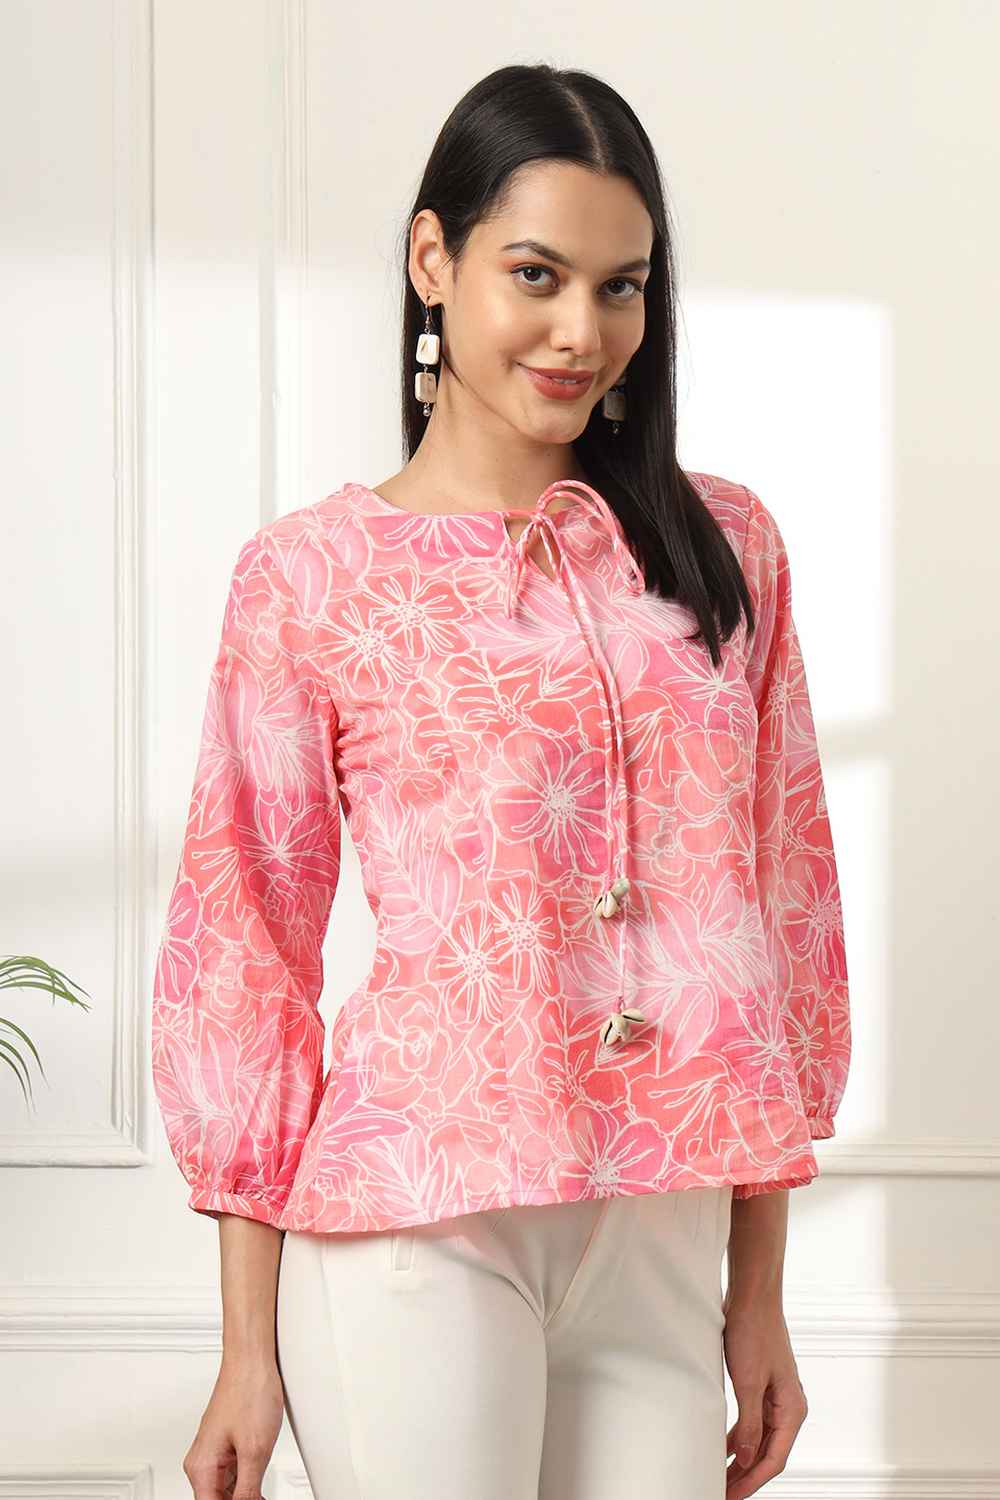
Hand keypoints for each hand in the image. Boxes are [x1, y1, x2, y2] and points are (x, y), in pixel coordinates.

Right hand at [182, 1358, 284, 1499]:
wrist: (252, 1359)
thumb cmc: (250, 1391)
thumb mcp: (255, 1451)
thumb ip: (247, 1491)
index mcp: (201, 1467)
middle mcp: (202, 1462)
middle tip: (260, 1497)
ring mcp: (214, 1452)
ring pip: (226, 1491)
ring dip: (243, 1497)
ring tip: (262, 1494)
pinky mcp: (226, 1444)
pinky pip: (233, 1475)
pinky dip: (246, 1485)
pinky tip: (261, 1489)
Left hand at [722, 1294, 807, 1496]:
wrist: (752, 1296)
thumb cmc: (755, 1331)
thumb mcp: (748, 1382)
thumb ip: (749, 1424)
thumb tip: (747, 1460)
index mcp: (792, 1409)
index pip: (774, 1459)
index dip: (751, 1481)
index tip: (730, 1496)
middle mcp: (788, 1407)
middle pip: (767, 1453)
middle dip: (745, 1475)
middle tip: (721, 1491)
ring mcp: (774, 1397)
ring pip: (759, 1439)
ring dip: (740, 1459)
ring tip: (719, 1476)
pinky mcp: (761, 1386)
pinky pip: (752, 1422)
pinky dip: (738, 1437)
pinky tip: (723, 1448)